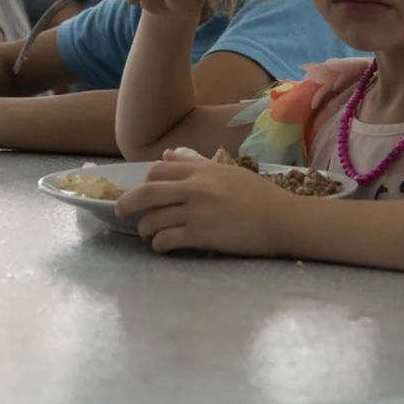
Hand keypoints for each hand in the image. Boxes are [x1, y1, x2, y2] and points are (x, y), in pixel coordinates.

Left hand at [115, 150, 292, 255]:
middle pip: (147, 193)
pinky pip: (167, 240)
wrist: (283, 219)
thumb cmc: (258, 195)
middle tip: (121, 213)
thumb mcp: (226, 171)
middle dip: (127, 204)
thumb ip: (194, 163)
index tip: (141, 193)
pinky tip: (163, 248)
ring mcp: (196, 212)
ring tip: (149, 235)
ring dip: (145, 230)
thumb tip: (166, 156)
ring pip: (154, 220)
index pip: (157, 171)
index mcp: (201, 171)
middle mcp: (194, 188)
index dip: (143, 182)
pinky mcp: (201, 235)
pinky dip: (159, 245)